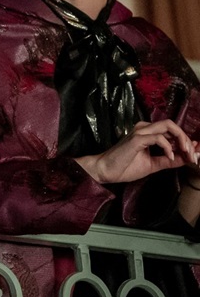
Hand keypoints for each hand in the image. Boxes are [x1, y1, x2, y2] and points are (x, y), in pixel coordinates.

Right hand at [75, 120, 198, 183]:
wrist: (106, 171)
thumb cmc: (126, 167)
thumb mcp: (154, 164)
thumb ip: (170, 160)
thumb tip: (189, 157)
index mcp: (148, 133)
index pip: (172, 131)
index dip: (187, 141)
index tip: (196, 154)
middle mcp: (144, 128)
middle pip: (172, 125)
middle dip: (186, 139)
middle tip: (193, 155)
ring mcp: (140, 132)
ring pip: (168, 127)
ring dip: (182, 141)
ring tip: (186, 155)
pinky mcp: (136, 139)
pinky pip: (158, 138)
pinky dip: (168, 147)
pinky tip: (169, 157)